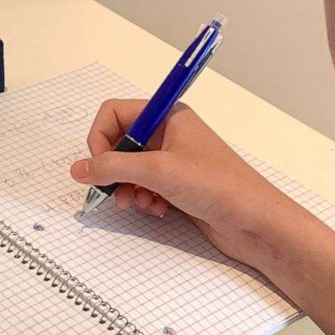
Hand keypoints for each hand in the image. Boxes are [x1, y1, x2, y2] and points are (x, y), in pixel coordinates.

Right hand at [69, 99, 306, 269]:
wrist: (255, 222)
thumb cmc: (217, 186)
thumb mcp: (158, 171)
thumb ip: (114, 168)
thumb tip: (78, 169)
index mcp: (168, 115)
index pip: (114, 113)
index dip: (100, 138)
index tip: (100, 166)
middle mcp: (170, 133)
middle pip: (120, 143)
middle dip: (114, 169)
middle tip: (117, 191)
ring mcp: (174, 160)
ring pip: (130, 168)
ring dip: (128, 188)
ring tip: (139, 204)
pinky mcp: (178, 185)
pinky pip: (145, 186)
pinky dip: (143, 199)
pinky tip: (157, 210)